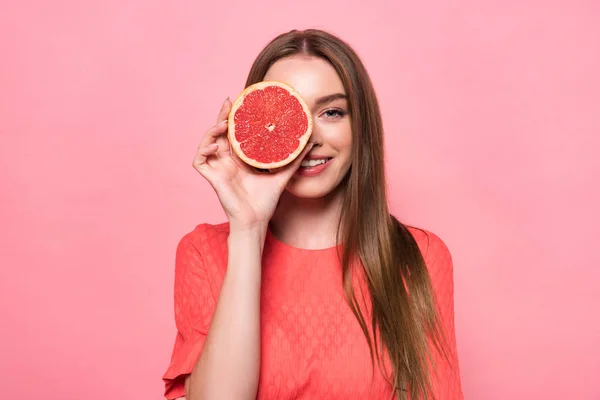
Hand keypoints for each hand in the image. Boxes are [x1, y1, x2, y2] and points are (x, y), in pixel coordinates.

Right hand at [193, 98, 312, 230]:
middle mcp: (227, 162)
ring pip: (207, 143)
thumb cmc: (266, 201)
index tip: (242, 103)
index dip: (236, 118)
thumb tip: (310, 143)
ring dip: (212, 131)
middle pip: (220, 133)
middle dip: (222, 116)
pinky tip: (214, 145)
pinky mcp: (212, 178)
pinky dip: (203, 151)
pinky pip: (199, 161)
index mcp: (241, 159)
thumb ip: (294, 159)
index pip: (235, 133)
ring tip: (223, 124)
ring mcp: (218, 169)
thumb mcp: (282, 175)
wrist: (256, 220)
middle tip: (229, 102)